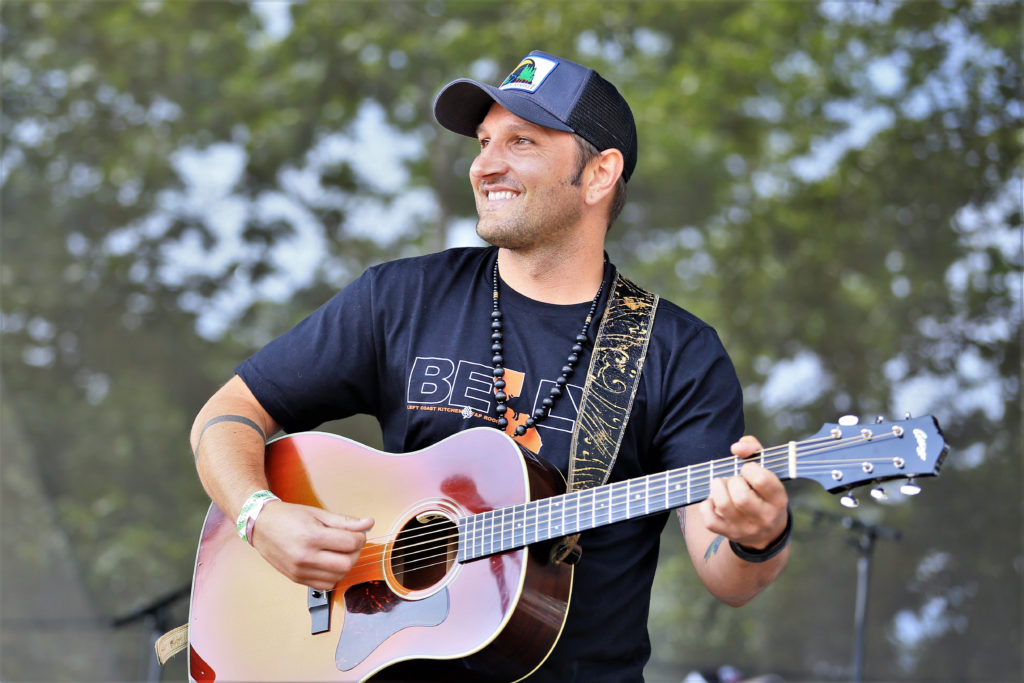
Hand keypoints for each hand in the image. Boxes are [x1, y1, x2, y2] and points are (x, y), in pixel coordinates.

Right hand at [250, 501, 373, 589]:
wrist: (260, 525)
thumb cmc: (289, 516)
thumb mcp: (319, 513)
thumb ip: (345, 521)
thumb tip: (369, 523)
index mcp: (311, 536)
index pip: (350, 543)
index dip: (360, 537)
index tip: (358, 533)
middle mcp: (305, 557)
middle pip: (347, 563)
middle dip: (355, 552)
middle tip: (350, 543)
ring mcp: (300, 571)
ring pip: (339, 576)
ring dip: (345, 564)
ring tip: (338, 551)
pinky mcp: (297, 579)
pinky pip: (326, 585)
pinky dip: (333, 575)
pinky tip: (329, 562)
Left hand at [699, 436, 788, 549]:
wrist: (767, 533)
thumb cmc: (763, 491)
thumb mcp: (767, 469)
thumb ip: (753, 449)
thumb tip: (736, 448)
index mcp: (778, 500)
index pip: (762, 481)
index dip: (749, 469)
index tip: (747, 469)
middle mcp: (764, 517)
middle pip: (741, 497)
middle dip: (732, 481)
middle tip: (734, 479)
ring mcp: (746, 528)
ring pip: (723, 506)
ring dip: (717, 489)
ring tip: (721, 485)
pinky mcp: (729, 534)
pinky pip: (710, 520)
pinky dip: (706, 505)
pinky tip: (714, 500)